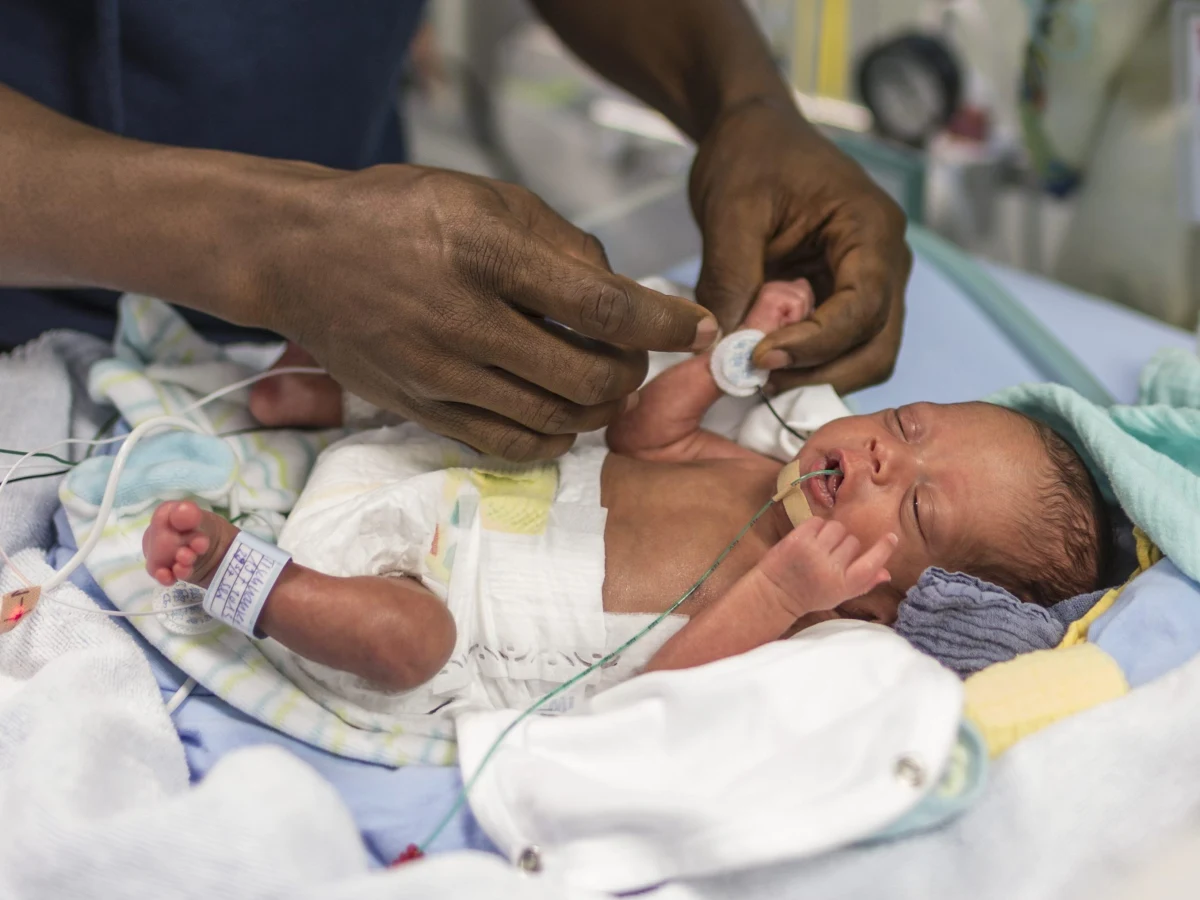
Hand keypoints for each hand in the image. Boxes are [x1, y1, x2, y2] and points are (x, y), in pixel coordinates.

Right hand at [257, 166, 717, 460]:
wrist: (300, 254)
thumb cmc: (400, 213)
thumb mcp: (485, 196)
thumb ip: (562, 243)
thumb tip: (626, 295)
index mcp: (486, 252)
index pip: (602, 306)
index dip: (663, 324)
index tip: (698, 328)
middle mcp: (464, 321)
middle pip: (588, 378)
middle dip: (633, 372)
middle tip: (635, 354)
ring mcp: (440, 375)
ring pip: (556, 420)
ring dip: (599, 409)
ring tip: (601, 383)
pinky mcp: (422, 409)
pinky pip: (508, 445)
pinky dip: (554, 438)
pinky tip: (562, 417)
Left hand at [689, 97, 911, 393]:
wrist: (752, 132)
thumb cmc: (748, 156)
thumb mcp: (730, 210)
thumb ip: (729, 278)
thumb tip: (720, 350)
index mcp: (871, 229)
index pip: (863, 309)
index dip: (815, 345)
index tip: (758, 358)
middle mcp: (886, 261)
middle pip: (877, 347)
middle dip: (822, 375)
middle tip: (759, 382)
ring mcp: (871, 283)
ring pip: (864, 356)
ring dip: (816, 377)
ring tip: (758, 376)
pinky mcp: (845, 298)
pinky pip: (841, 347)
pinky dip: (808, 366)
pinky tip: (764, 363)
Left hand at [756, 517, 895, 620]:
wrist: (775, 594)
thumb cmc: (811, 595)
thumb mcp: (840, 595)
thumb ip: (864, 583)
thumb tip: (887, 572)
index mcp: (844, 584)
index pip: (871, 563)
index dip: (884, 549)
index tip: (892, 537)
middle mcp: (830, 568)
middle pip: (853, 542)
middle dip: (846, 545)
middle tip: (833, 555)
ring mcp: (813, 551)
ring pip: (837, 528)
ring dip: (832, 534)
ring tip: (822, 546)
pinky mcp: (798, 539)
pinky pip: (818, 521)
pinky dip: (817, 527)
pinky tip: (811, 539)